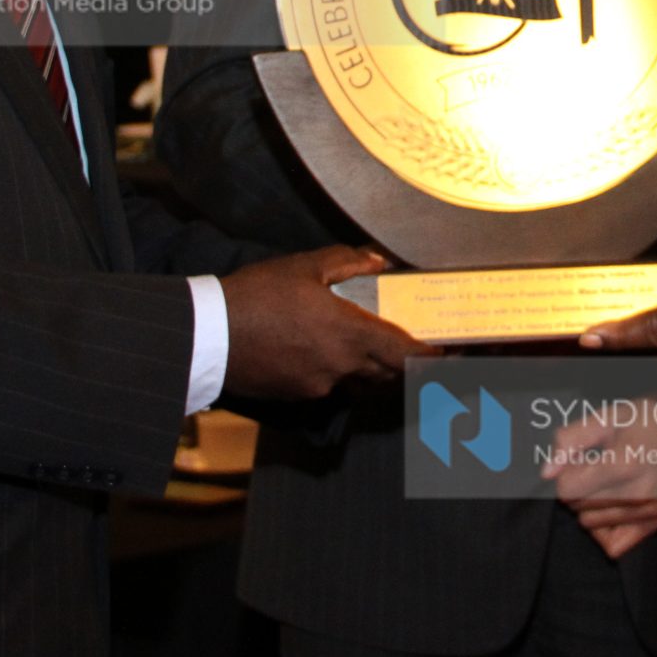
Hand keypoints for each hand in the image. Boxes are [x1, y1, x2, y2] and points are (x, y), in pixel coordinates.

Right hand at [217, 246, 436, 399]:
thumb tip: (380, 261)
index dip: (433, 356)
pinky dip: (336, 370)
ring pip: (359, 381)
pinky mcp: (297, 396)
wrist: (207, 335)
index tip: (448, 350)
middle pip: (389, 374)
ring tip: (362, 340)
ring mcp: (319, 386)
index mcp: (350, 333)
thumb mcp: (305, 266)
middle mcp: (341, 367)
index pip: (407, 354)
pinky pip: (330, 385)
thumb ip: (349, 262)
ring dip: (369, 366)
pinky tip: (318, 348)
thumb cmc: (256, 295)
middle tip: (410, 343)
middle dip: (403, 361)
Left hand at [543, 397, 656, 559]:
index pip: (567, 489)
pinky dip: (605, 529)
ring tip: (607, 483)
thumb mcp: (612, 416)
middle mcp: (637, 494)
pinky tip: (611, 507)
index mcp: (624, 464)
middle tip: (595, 467)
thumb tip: (548, 470)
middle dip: (577, 487)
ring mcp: (648, 513)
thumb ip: (574, 439)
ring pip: (590, 524)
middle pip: (577, 506)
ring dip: (589, 506)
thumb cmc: (654, 421)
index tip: (579, 459)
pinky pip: (613, 545)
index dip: (566, 472)